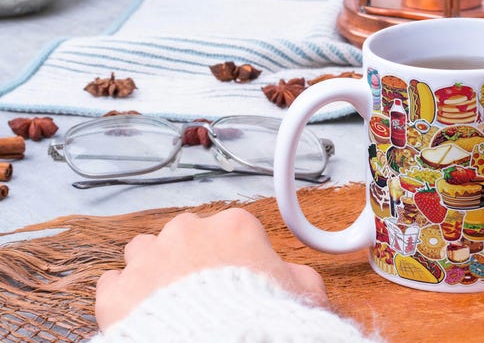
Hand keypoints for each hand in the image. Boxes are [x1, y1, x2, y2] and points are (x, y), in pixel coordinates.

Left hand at [94, 208, 328, 329]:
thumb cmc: (260, 323)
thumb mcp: (302, 295)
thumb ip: (297, 276)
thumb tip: (295, 276)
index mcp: (234, 227)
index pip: (232, 228)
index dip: (236, 255)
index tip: (238, 275)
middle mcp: (188, 233)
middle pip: (185, 234)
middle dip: (190, 256)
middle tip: (203, 291)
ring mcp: (149, 260)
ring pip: (144, 251)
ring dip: (153, 269)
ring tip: (167, 301)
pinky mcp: (119, 292)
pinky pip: (114, 284)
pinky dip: (124, 296)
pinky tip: (140, 314)